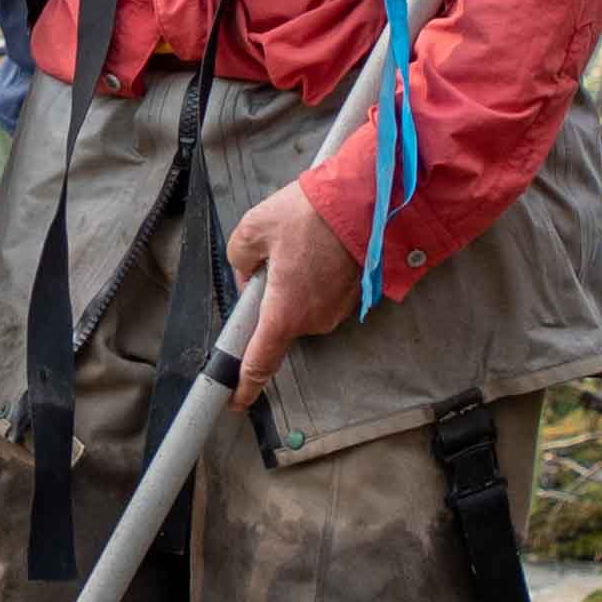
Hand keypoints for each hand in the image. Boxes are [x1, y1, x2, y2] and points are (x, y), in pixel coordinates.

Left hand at [221, 174, 362, 407]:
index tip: (236, 400)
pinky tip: (316, 249)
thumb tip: (249, 274)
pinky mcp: (354, 298)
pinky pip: (321, 297)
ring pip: (301, 307)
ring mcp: (337, 312)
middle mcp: (313, 321)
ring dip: (293, 285)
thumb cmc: (310, 215)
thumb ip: (239, 260)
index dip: (245, 385)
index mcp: (284, 314)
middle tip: (270, 258)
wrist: (364, 201)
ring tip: (299, 246)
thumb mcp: (253, 230)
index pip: (260, 362)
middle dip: (269, 298)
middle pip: (279, 323)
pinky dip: (314, 280)